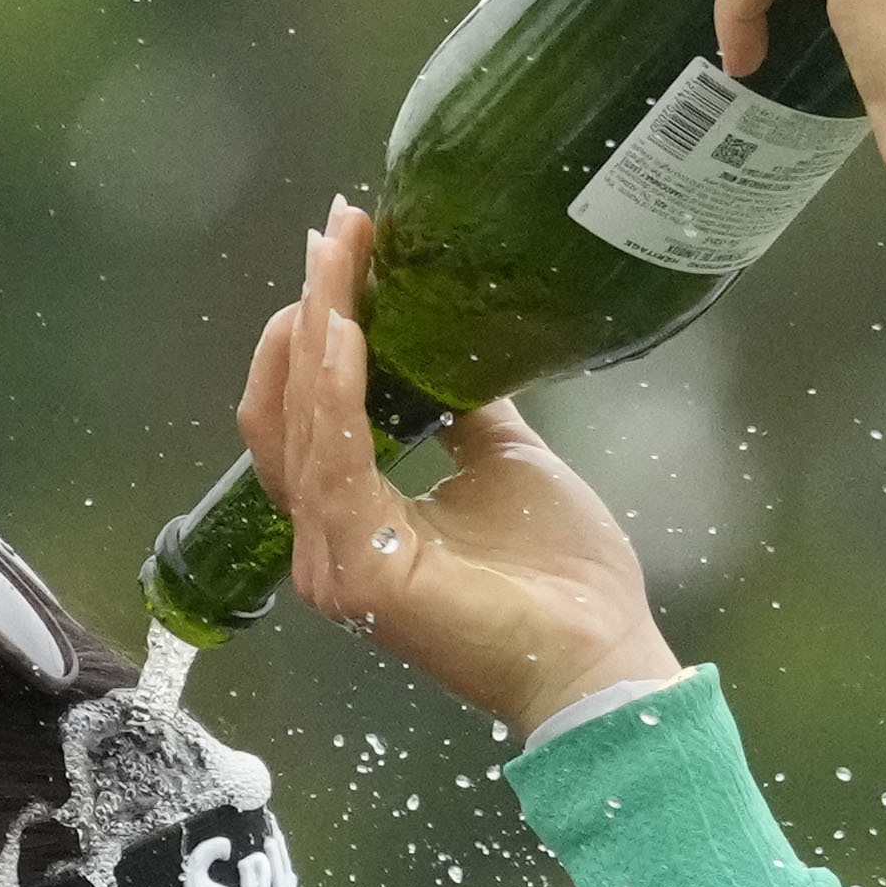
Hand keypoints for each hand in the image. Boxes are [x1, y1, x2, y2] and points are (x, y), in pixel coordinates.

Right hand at [238, 210, 680, 744]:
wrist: (600, 653)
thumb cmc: (560, 578)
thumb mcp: (503, 458)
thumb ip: (461, 406)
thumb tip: (445, 340)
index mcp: (354, 519)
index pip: (306, 413)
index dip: (314, 330)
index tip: (346, 248)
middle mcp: (328, 543)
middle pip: (285, 412)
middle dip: (307, 314)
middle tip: (335, 233)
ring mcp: (337, 562)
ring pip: (301, 428)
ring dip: (318, 334)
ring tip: (339, 261)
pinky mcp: (364, 573)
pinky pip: (337, 464)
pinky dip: (339, 393)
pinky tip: (351, 331)